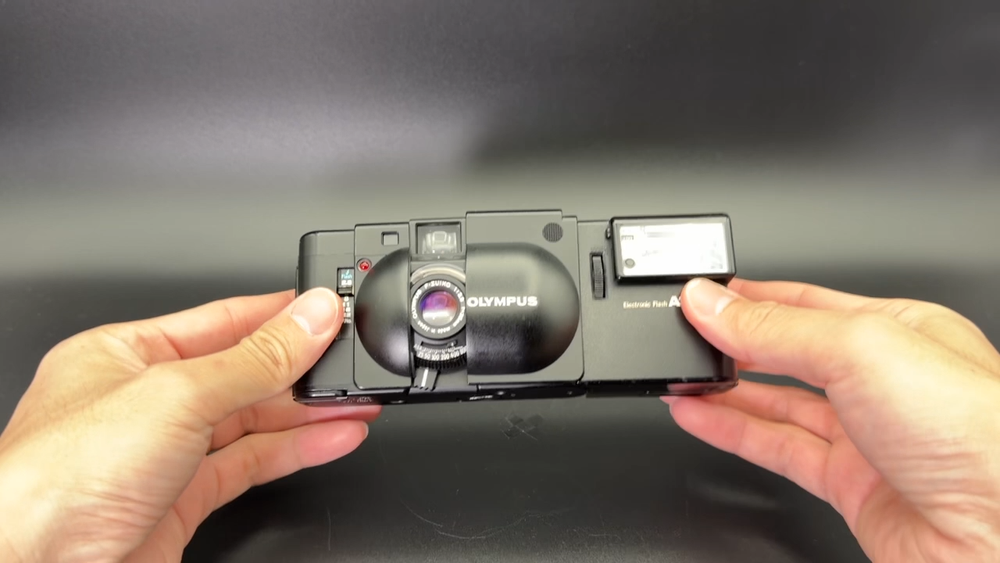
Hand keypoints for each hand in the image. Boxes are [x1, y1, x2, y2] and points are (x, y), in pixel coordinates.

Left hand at [0, 288, 379, 562]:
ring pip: (253, 421)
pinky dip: (298, 450)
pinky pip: (252, 464)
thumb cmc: (57, 480)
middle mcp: (144, 401)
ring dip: (310, 411)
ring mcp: (165, 454)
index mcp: (124, 354)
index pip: (221, 321)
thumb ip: (255, 358)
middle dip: (303, 368)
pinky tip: (334, 437)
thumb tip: (312, 315)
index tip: (329, 308)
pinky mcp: (183, 500)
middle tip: (354, 358)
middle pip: (243, 373)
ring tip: (360, 400)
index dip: (279, 314)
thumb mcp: (176, 395)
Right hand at [667, 277, 999, 561]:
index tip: (700, 295)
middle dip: (731, 342)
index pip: (804, 302)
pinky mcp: (850, 485)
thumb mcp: (860, 349)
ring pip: (777, 404)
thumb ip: (775, 327)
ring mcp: (866, 435)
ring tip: (677, 376)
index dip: (748, 297)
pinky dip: (731, 432)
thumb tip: (710, 300)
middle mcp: (883, 380)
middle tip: (681, 335)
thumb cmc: (978, 434)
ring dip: (723, 390)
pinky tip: (700, 418)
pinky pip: (777, 450)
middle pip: (787, 352)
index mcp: (898, 329)